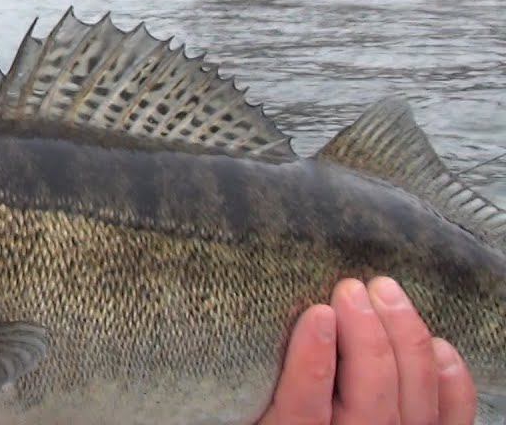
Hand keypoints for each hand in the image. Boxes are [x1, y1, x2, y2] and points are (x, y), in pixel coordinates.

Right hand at [258, 277, 477, 424]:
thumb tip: (250, 314)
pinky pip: (451, 415)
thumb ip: (258, 373)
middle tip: (350, 289)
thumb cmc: (279, 413)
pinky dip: (450, 378)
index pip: (303, 407)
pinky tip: (435, 344)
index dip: (312, 360)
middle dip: (365, 335)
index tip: (317, 313)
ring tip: (385, 291)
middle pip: (368, 397)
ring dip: (405, 337)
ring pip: (415, 398)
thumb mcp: (252, 403)